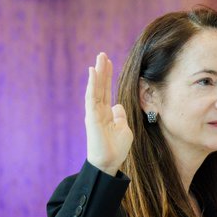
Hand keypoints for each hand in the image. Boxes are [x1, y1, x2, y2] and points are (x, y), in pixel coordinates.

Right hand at [84, 52, 131, 174]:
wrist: (109, 162)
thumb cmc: (117, 148)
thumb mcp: (124, 128)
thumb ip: (120, 116)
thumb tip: (118, 106)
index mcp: (106, 113)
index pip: (106, 90)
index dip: (107, 76)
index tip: (108, 62)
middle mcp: (98, 110)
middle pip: (100, 86)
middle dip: (102, 70)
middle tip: (102, 54)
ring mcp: (94, 112)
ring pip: (95, 88)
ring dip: (97, 73)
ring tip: (99, 58)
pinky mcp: (91, 116)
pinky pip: (91, 97)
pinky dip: (92, 84)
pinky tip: (93, 71)